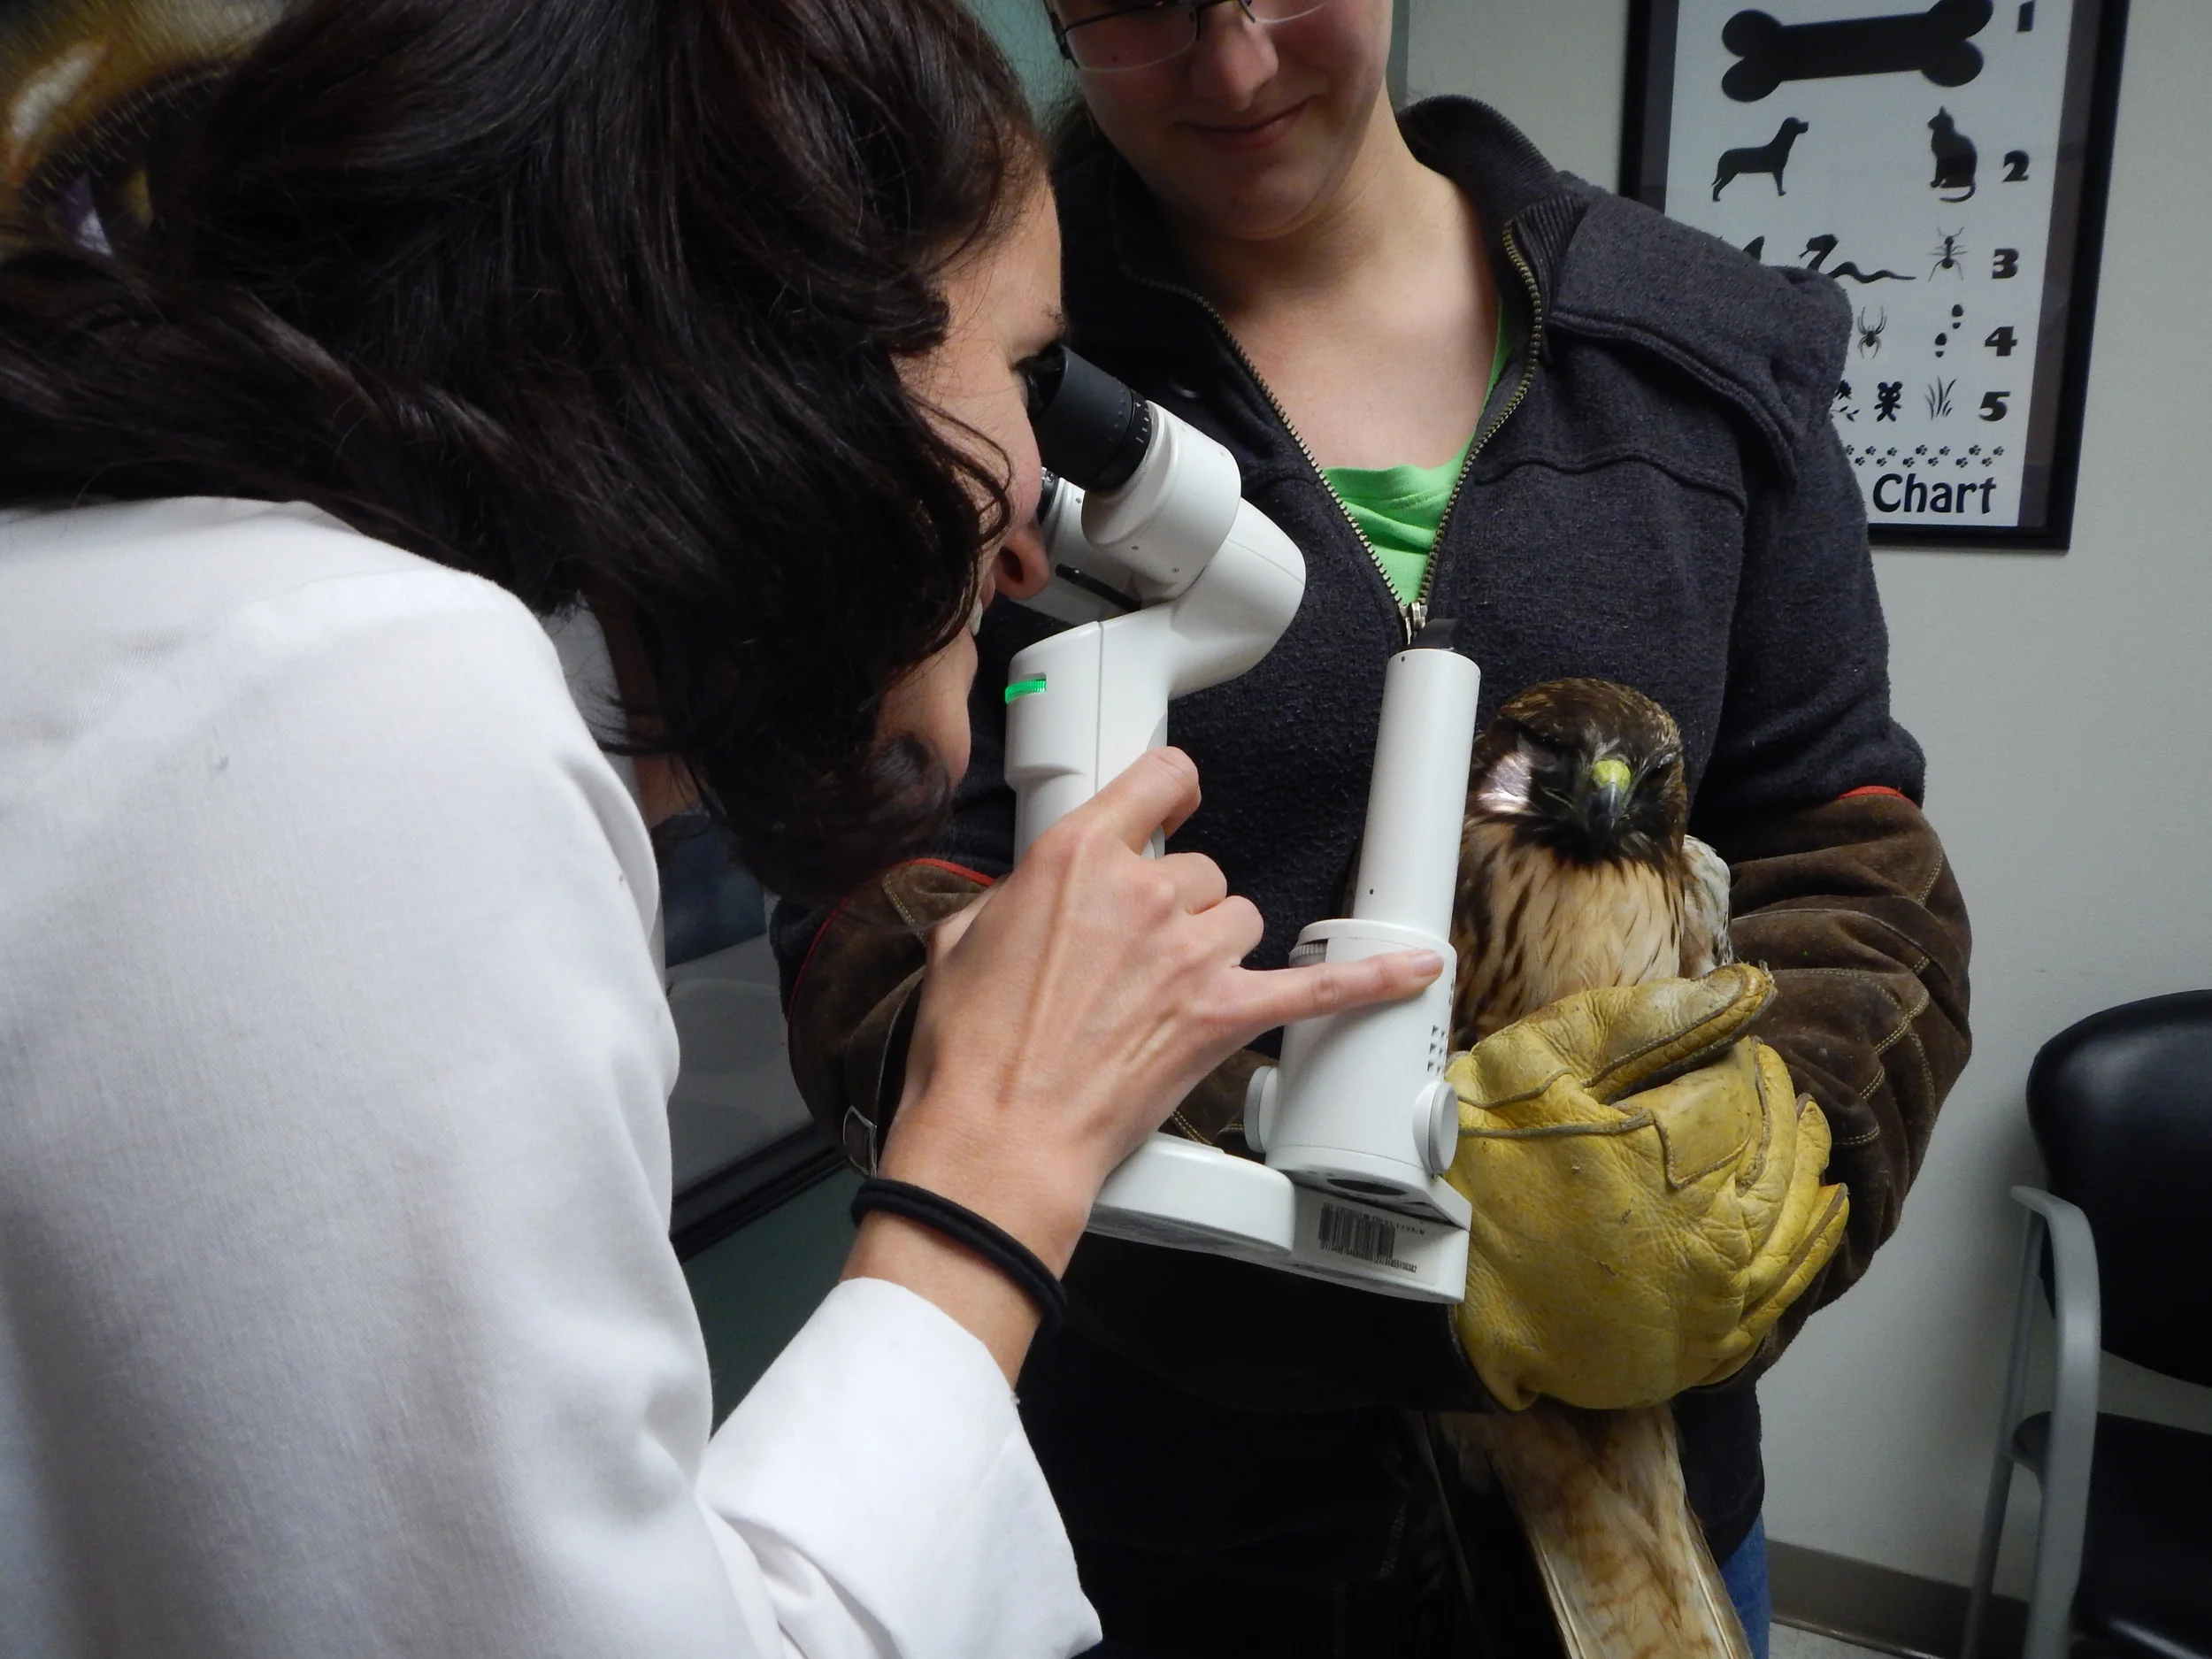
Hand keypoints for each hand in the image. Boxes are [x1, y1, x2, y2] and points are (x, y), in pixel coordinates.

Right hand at [853, 748, 1439, 1375]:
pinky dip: (1372, 981)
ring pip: (1241, 920)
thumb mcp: (964, 943)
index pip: (1158, 781)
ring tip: (1171, 994)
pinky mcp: (1225, 1017)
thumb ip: (1011, 903)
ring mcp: (1192, 955)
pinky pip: (1318, 988)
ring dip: (1215, 949)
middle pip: (1200, 872)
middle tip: (1133, 960)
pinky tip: (1414, 970)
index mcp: (1078, 859)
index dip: (1171, 791)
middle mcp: (1145, 894)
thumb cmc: (974, 1053)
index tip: (1176, 800)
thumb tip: (1026, 908)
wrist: (1000, 1134)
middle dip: (1175, 909)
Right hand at [1442, 964, 1848, 1411]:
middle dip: (1778, 1105)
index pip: (1737, 1091)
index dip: (1733, 1056)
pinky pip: (1781, 1292)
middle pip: (1778, 1156)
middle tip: (1769, 1070)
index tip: (1724, 1036)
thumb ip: (1649, 1020)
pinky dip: (1811, 1246)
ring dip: (1808, 1167)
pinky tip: (1822, 1214)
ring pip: (1793, 1225)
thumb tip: (1748, 989)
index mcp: (1671, 1161)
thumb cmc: (1476, 1167)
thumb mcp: (1544, 1064)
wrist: (1432, 1286)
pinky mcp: (1701, 1346)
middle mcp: (1710, 1239)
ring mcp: (1711, 1302)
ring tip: (1810, 1127)